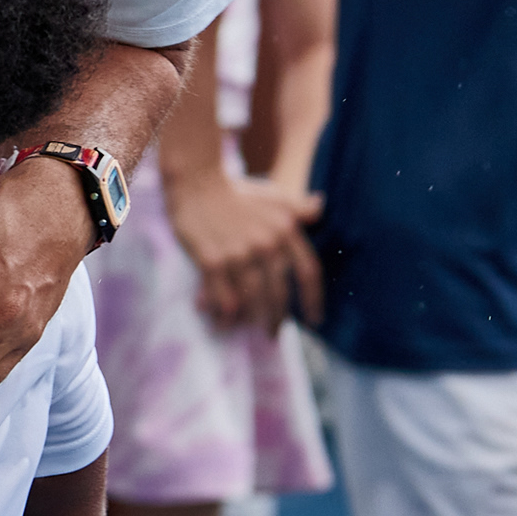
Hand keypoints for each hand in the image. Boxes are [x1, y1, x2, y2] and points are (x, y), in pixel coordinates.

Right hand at [163, 165, 322, 331]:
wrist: (196, 183)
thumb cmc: (236, 191)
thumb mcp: (273, 195)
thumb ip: (298, 207)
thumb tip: (320, 206)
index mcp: (285, 229)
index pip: (307, 272)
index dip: (313, 300)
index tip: (313, 320)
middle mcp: (266, 244)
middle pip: (279, 294)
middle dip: (277, 318)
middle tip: (273, 332)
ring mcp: (239, 254)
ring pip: (252, 301)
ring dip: (251, 320)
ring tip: (248, 329)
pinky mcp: (213, 261)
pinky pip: (223, 298)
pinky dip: (224, 315)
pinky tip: (222, 323)